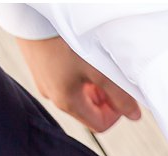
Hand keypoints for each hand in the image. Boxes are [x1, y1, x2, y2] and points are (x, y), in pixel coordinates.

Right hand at [16, 36, 140, 132]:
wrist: (32, 17)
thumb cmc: (63, 43)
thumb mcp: (98, 72)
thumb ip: (119, 96)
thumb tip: (134, 116)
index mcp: (67, 103)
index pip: (100, 125)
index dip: (116, 114)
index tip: (121, 96)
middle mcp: (53, 98)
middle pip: (88, 112)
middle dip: (105, 100)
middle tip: (112, 80)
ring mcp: (45, 84)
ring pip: (78, 97)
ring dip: (93, 89)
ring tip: (98, 69)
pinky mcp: (41, 70)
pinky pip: (66, 83)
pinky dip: (79, 78)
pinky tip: (82, 60)